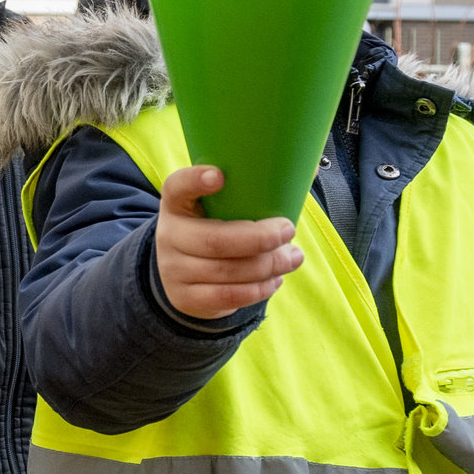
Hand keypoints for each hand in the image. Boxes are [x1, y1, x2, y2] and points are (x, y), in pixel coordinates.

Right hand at [153, 166, 303, 320]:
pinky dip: (258, 289)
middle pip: (214, 241)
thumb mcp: (216, 209)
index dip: (195, 181)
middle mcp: (169, 236)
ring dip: (268, 266)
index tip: (219, 176)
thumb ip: (247, 192)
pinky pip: (227, 296)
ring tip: (293, 257)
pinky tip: (275, 280)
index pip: (177, 187)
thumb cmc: (215, 231)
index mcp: (177, 204)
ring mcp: (173, 270)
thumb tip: (305, 175)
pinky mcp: (185, 297)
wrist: (183, 277)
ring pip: (227, 272)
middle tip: (288, 230)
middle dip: (259, 238)